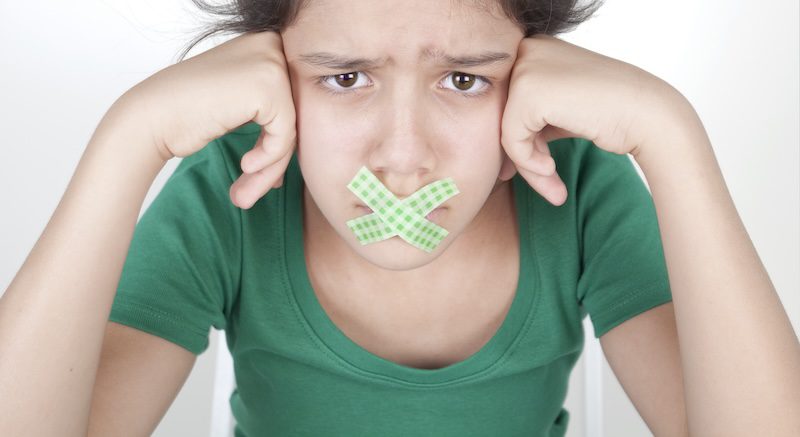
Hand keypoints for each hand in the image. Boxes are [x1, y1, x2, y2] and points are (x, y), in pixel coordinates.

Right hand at [120, 31, 296, 208]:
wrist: (150, 118)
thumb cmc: (188, 115)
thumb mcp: (240, 105)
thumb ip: (272, 113)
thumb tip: (302, 143)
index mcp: (265, 43)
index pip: (292, 102)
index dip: (278, 143)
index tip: (260, 174)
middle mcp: (271, 43)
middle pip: (295, 114)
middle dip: (276, 160)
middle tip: (253, 191)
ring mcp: (270, 60)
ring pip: (293, 128)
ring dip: (272, 167)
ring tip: (246, 193)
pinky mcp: (268, 84)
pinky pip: (286, 134)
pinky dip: (269, 158)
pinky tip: (246, 165)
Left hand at [500, 34, 686, 205]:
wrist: (649, 115)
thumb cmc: (610, 115)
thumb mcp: (560, 114)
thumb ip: (529, 125)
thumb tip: (499, 162)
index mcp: (534, 48)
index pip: (507, 102)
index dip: (519, 140)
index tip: (537, 169)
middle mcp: (527, 50)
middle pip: (502, 115)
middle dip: (521, 156)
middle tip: (545, 182)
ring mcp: (526, 67)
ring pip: (503, 129)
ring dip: (527, 165)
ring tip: (552, 185)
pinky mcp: (527, 91)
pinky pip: (511, 139)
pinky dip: (528, 162)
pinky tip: (551, 169)